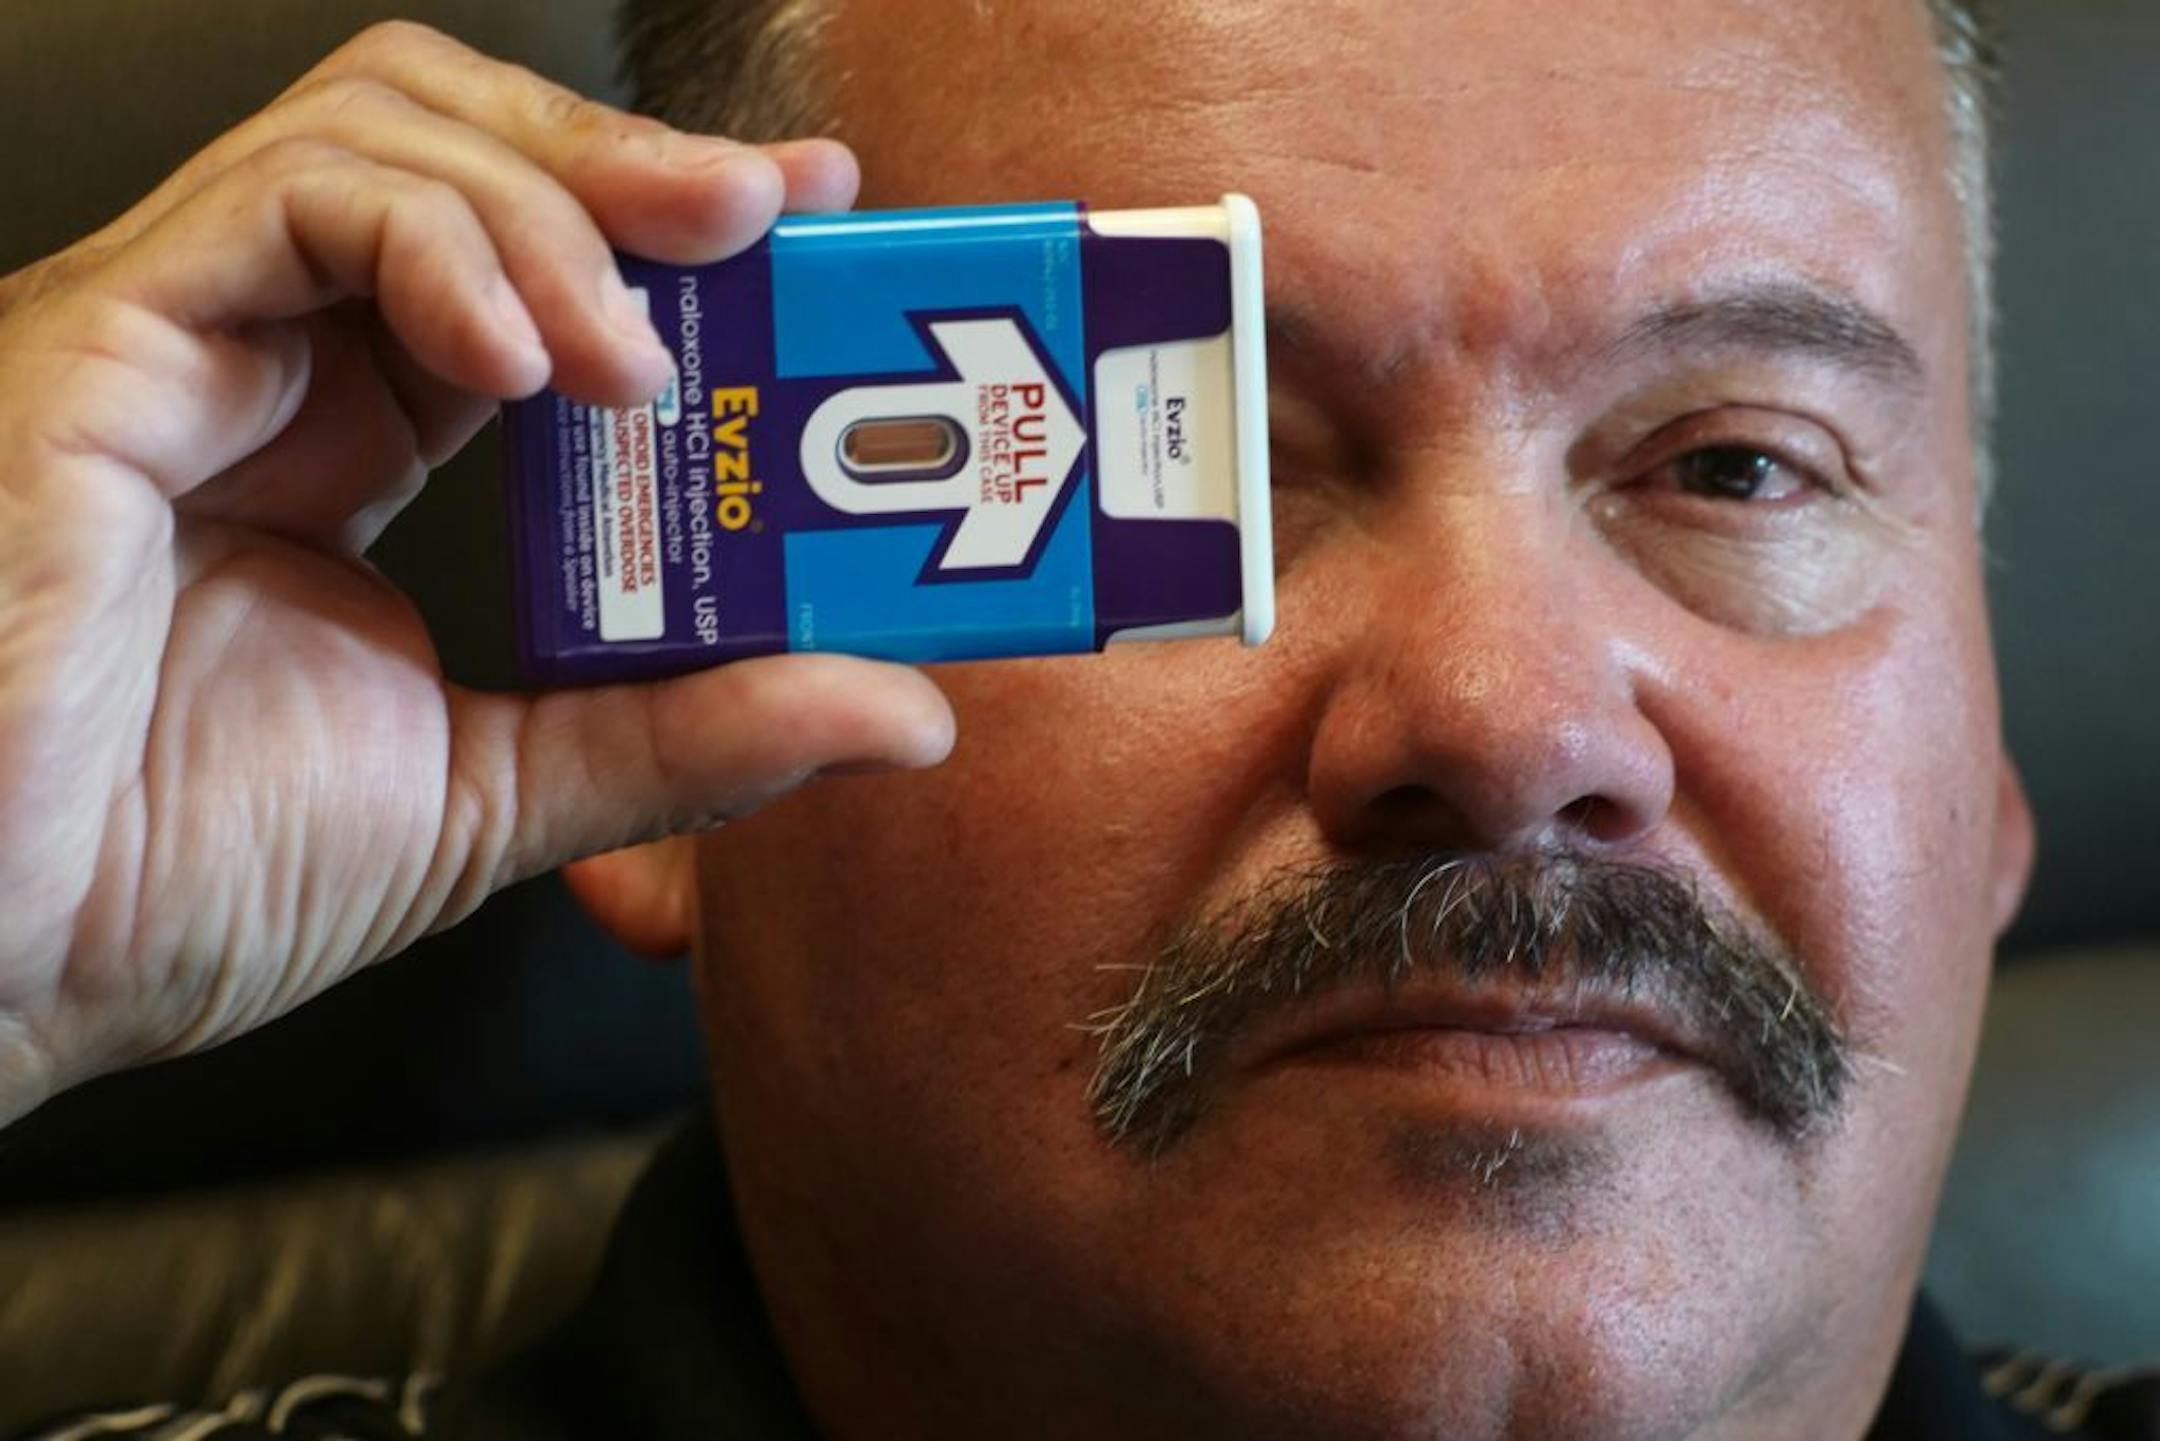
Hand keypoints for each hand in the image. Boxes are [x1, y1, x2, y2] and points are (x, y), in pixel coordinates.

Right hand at [0, 22, 954, 1124]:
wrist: (1, 967)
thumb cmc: (177, 883)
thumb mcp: (504, 797)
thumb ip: (693, 738)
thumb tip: (901, 709)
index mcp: (350, 443)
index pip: (525, 262)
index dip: (662, 223)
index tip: (805, 217)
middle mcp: (268, 362)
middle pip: (457, 146)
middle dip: (626, 166)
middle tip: (761, 218)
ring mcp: (179, 338)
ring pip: (378, 134)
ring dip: (551, 213)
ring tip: (636, 352)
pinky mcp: (101, 348)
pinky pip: (279, 204)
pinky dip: (429, 242)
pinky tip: (518, 356)